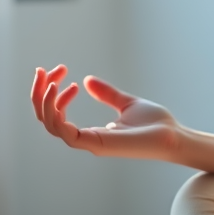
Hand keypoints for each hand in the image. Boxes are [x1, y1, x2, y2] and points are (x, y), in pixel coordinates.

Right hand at [31, 64, 180, 160]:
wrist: (173, 135)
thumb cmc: (154, 124)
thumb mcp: (126, 103)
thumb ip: (107, 94)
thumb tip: (87, 80)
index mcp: (91, 131)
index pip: (57, 115)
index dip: (50, 93)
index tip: (57, 70)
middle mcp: (86, 138)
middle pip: (47, 118)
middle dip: (40, 93)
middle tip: (44, 71)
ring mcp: (90, 142)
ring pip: (50, 124)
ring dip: (44, 100)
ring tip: (51, 79)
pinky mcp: (96, 144)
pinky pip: (64, 132)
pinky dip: (56, 111)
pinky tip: (61, 89)